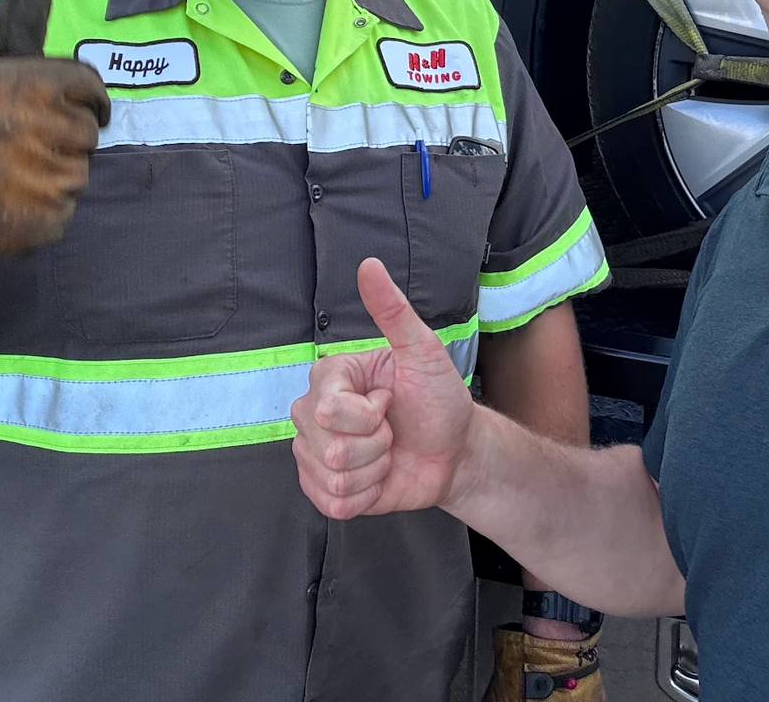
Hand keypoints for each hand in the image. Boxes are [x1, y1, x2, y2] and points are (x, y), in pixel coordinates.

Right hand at [0, 0, 111, 268]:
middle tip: (16, 146)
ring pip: (77, 175)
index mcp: (34, 85)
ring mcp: (45, 177)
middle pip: (86, 134)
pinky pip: (62, 213)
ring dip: (50, 177)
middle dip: (61, 139)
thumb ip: (16, 22)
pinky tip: (6, 203)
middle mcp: (46, 128)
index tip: (70, 110)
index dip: (84, 101)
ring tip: (4, 175)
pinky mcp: (41, 219)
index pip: (90, 89)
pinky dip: (41, 213)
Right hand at [291, 258, 477, 518]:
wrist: (455, 451)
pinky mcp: (325, 489)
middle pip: (328, 449)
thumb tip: (369, 265)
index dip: (369, 415)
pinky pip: (333, 503)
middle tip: (391, 429)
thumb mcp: (423, 351)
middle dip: (375, 445)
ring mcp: (315, 454)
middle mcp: (313, 415)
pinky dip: (366, 495)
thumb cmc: (439, 398)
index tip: (389, 401)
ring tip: (388, 452)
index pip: (329, 412)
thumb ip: (392, 310)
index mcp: (329, 379)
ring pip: (332, 477)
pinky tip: (379, 477)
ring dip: (374, 470)